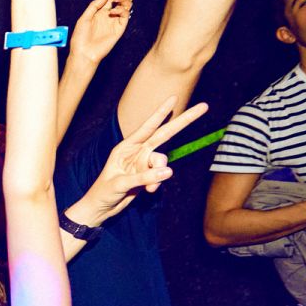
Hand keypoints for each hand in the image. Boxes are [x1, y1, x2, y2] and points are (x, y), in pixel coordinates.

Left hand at [70, 0, 144, 65]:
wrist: (84, 53)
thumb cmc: (81, 37)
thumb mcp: (84, 17)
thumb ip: (95, 5)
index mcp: (101, 11)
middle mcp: (110, 15)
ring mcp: (116, 21)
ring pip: (127, 4)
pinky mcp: (120, 28)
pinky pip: (125, 15)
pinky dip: (121, 9)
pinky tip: (113, 11)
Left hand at [76, 96, 206, 221]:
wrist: (101, 208)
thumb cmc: (103, 192)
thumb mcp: (120, 184)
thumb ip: (143, 177)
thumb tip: (168, 171)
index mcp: (125, 147)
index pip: (147, 127)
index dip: (161, 113)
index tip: (174, 98)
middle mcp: (137, 151)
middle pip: (164, 134)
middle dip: (183, 121)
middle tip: (204, 107)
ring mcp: (144, 162)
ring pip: (162, 161)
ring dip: (159, 173)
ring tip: (149, 188)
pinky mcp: (148, 174)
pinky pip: (160, 176)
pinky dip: (157, 183)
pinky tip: (148, 191)